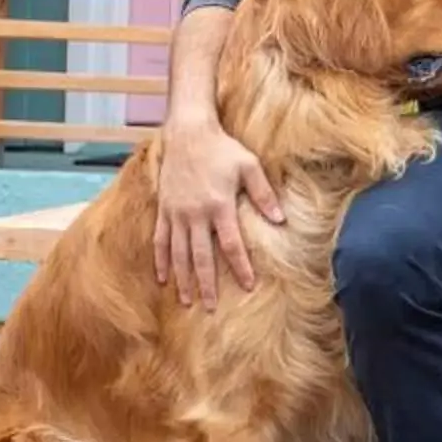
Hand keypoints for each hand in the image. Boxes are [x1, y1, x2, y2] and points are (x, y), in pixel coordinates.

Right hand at [152, 114, 283, 309]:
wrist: (187, 132)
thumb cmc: (222, 148)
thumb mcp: (250, 166)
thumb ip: (264, 194)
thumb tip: (281, 220)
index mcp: (219, 205)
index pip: (231, 245)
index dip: (240, 267)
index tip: (247, 286)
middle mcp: (195, 214)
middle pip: (200, 257)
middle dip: (206, 284)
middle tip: (209, 309)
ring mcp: (176, 213)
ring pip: (178, 253)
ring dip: (182, 279)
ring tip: (186, 301)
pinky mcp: (163, 209)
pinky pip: (160, 240)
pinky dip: (160, 260)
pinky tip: (162, 278)